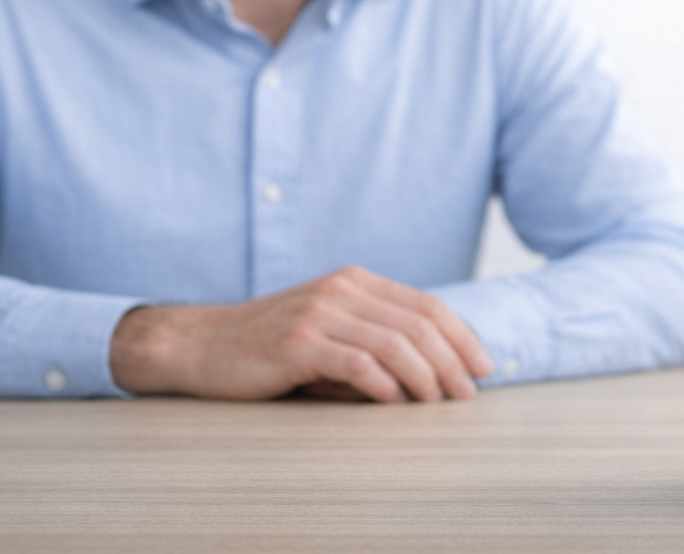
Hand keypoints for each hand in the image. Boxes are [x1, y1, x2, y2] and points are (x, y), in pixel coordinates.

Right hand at [109, 266, 493, 401]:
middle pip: (419, 323)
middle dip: (453, 360)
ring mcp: (320, 313)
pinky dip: (384, 385)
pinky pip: (358, 362)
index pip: (427, 306)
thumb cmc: (269, 348)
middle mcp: (342, 290)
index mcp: (355, 282)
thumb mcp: (328, 334)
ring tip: (438, 402)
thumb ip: (374, 343)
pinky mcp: (298, 342)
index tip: (483, 368)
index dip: (462, 337)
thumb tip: (432, 377)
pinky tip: (395, 402)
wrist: (200, 345)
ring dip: (425, 376)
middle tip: (468, 394)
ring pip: (395, 342)